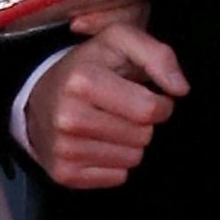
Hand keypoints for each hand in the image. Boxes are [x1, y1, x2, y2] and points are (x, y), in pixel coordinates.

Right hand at [25, 23, 188, 188]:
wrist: (38, 98)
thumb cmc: (88, 65)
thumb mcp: (119, 41)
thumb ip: (157, 55)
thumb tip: (181, 88)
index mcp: (82, 80)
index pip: (148, 109)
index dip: (160, 103)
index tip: (148, 94)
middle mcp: (69, 117)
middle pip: (142, 137)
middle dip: (143, 122)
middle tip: (124, 107)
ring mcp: (64, 149)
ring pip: (132, 159)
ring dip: (130, 141)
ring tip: (110, 121)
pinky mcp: (64, 174)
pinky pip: (117, 177)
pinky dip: (115, 161)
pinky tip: (99, 141)